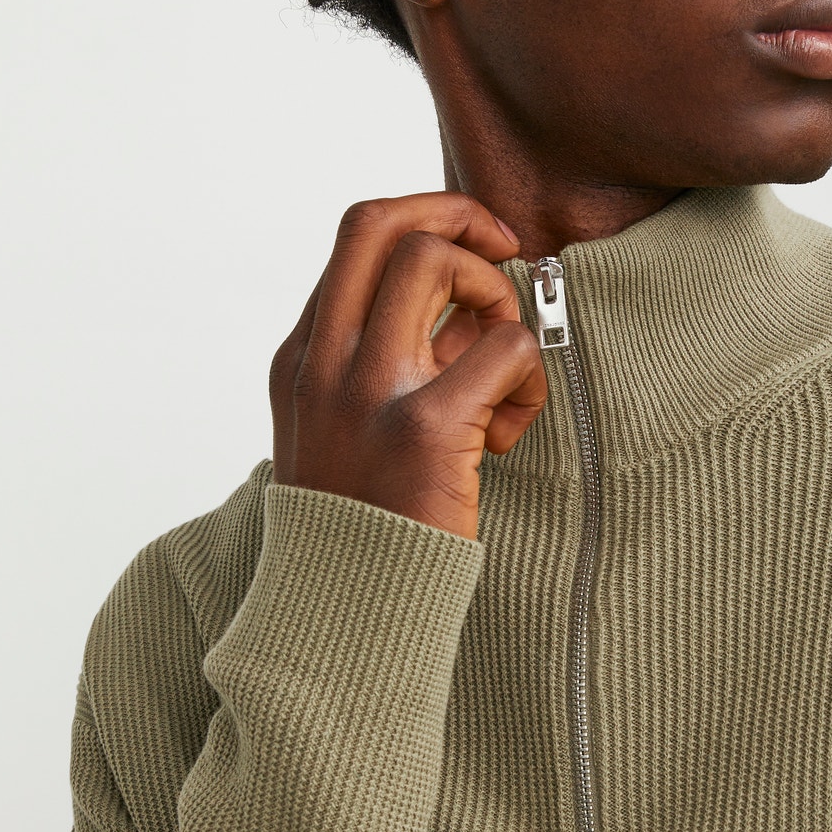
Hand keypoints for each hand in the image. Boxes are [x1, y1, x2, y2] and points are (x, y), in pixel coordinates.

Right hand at [270, 193, 546, 539]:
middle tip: (505, 254)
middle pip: (383, 222)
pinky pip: (506, 347)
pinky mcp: (424, 428)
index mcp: (302, 358)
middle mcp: (323, 361)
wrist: (343, 616)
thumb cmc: (363, 523)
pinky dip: (529, 375)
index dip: (428, 223)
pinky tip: (508, 429)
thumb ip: (388, 363)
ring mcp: (367, 390)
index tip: (475, 252)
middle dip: (460, 215)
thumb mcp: (343, 428)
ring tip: (501, 362)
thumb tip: (468, 308)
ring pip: (434, 260)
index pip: (357, 238)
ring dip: (492, 292)